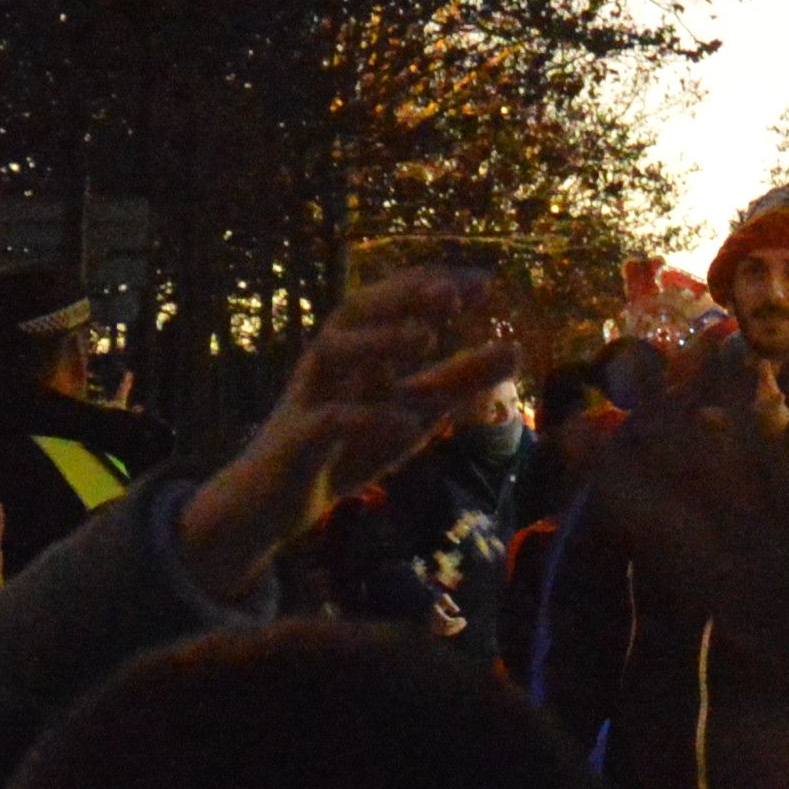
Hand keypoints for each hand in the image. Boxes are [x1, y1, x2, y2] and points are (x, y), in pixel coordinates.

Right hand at [174, 267, 520, 594]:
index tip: (483, 282)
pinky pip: (327, 420)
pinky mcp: (296, 442)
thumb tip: (513, 350)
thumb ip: (458, 382)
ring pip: (329, 351)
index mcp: (355, 351)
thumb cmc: (343, 449)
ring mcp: (308, 398)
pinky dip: (367, 417)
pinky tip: (406, 422)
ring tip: (425, 339)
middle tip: (451, 291)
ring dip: (377, 341)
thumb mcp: (414, 412)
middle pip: (354, 310)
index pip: (391, 302)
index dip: (433, 286)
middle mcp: (328, 364)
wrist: (274, 506)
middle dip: (401, 296)